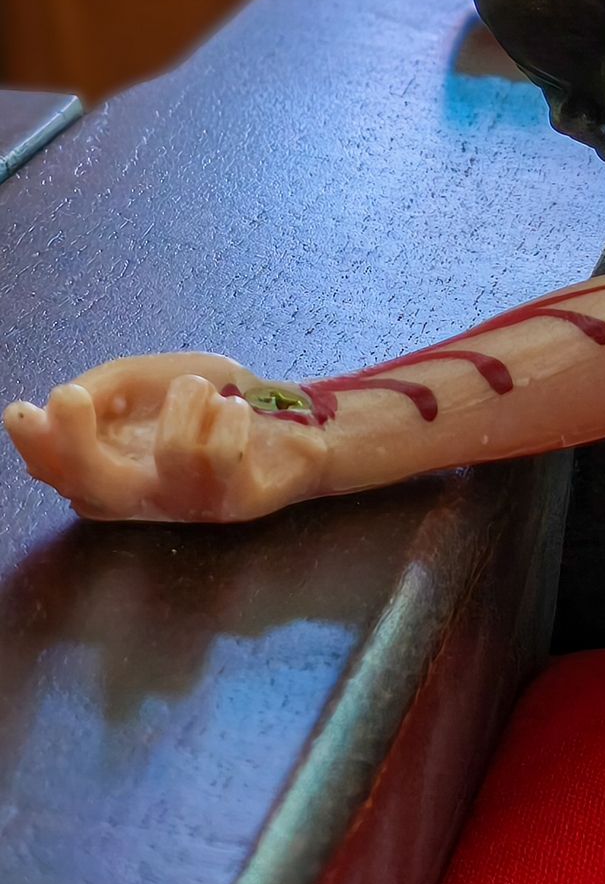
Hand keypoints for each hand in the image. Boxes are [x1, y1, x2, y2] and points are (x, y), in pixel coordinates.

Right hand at [3, 354, 328, 521]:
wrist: (298, 416)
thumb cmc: (217, 400)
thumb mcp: (154, 378)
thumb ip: (107, 387)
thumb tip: (58, 401)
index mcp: (112, 466)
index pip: (57, 471)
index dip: (35, 446)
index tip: (23, 411)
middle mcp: (142, 496)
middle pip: (94, 485)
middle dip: (71, 441)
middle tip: (68, 397)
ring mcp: (189, 504)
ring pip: (174, 452)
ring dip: (191, 398)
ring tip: (213, 396)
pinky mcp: (237, 504)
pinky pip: (225, 449)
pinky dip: (232, 412)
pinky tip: (240, 414)